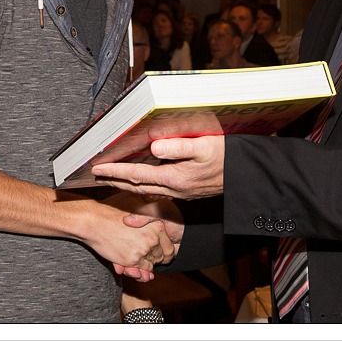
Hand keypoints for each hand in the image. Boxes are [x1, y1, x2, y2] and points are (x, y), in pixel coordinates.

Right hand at [80, 198, 172, 281]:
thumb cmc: (113, 214)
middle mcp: (154, 237)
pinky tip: (130, 265)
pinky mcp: (133, 259)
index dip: (162, 251)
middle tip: (144, 258)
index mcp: (158, 225)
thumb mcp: (138, 209)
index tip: (155, 252)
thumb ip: (150, 220)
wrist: (95, 222)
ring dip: (146, 266)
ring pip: (152, 265)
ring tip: (137, 261)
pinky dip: (138, 270)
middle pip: (161, 257)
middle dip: (154, 259)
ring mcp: (144, 249)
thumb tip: (160, 224)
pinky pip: (141, 270)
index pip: (169, 247)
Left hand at [92, 135, 224, 199]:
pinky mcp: (186, 192)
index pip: (137, 174)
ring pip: (146, 192)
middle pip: (136, 186)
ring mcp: (180, 193)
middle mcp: (174, 188)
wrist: (245, 175)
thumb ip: (178, 147)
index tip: (97, 168)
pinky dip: (143, 193)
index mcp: (174, 177)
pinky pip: (157, 195)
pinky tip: (140, 192)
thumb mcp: (204, 146)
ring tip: (112, 180)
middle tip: (96, 176)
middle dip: (115, 180)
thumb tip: (154, 148)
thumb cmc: (226, 157)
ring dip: (127, 186)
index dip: (116, 170)